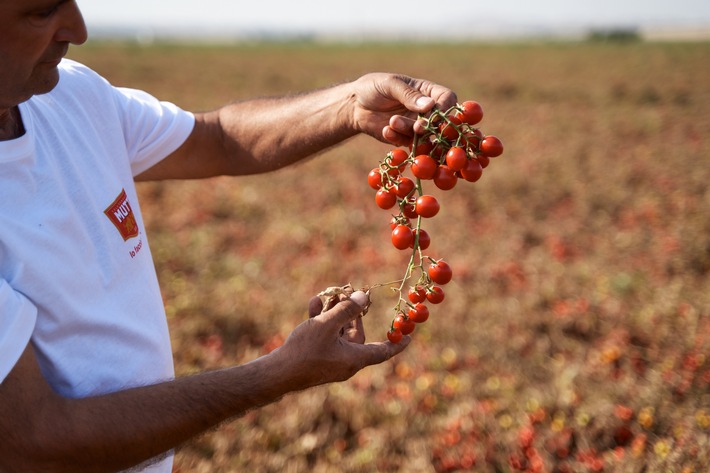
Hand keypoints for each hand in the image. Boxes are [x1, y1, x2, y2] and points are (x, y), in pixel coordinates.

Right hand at [272, 291, 409, 389]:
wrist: (276, 373)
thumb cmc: (305, 351)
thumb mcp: (327, 325)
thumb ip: (347, 310)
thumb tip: (364, 297)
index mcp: (355, 359)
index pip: (383, 351)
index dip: (397, 343)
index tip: (410, 336)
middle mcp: (345, 361)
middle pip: (356, 335)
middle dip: (353, 313)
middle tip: (352, 294)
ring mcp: (330, 360)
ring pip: (338, 332)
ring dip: (334, 312)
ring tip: (328, 294)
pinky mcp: (316, 357)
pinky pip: (324, 336)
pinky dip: (321, 320)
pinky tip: (314, 302)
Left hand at [350, 73, 457, 146]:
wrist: (354, 105)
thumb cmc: (373, 88)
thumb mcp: (390, 85)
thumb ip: (409, 95)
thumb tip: (430, 105)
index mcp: (427, 91)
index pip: (447, 98)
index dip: (446, 108)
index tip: (435, 115)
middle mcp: (425, 110)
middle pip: (439, 121)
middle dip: (429, 126)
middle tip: (417, 127)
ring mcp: (415, 125)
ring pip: (422, 134)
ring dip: (408, 130)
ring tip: (392, 122)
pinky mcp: (403, 138)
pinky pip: (406, 142)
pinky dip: (396, 137)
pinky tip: (385, 130)